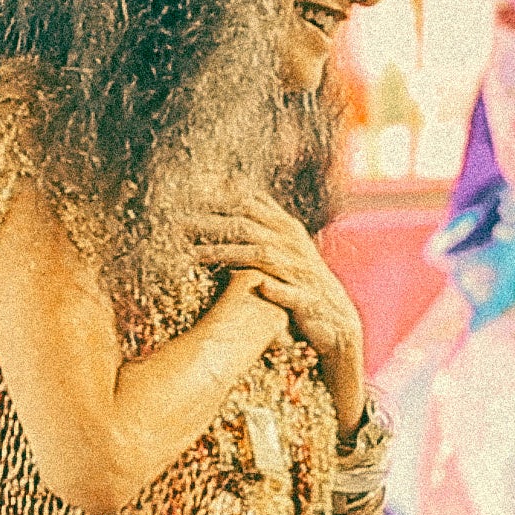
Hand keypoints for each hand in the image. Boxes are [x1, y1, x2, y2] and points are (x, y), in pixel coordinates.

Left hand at [190, 195, 366, 427]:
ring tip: (196, 255)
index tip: (186, 195)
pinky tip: (260, 286)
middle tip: (177, 222)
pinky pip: (290, 293)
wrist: (338, 323)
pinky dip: (275, 289)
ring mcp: (301, 272)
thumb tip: (238, 191)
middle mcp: (293, 245)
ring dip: (228, 253)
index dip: (219, 198)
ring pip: (261, 256)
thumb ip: (264, 220)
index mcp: (287, 228)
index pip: (250, 204)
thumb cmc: (304, 283)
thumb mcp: (286, 247)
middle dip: (211, 223)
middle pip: (247, 226)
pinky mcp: (310, 300)